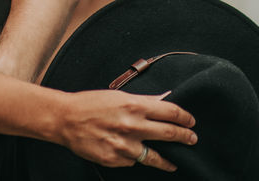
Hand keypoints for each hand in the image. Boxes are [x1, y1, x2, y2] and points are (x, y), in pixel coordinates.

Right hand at [58, 90, 197, 171]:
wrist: (66, 119)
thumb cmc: (91, 103)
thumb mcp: (120, 96)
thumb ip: (144, 101)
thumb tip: (164, 101)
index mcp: (135, 106)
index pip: (171, 112)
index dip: (185, 117)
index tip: (191, 121)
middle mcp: (133, 126)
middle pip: (169, 133)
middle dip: (185, 137)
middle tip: (192, 139)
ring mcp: (124, 146)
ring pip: (154, 157)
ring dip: (168, 161)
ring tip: (174, 163)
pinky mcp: (115, 160)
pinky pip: (132, 161)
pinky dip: (135, 158)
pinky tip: (134, 156)